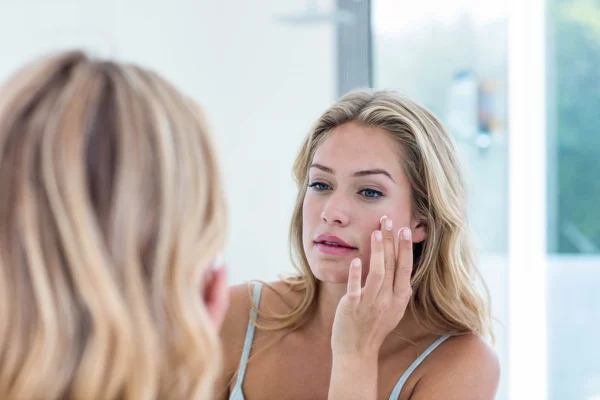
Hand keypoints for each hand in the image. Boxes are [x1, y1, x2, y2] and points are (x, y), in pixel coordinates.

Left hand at [331, 217, 413, 356]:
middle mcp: (388, 300)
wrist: (357, 351)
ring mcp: (370, 303)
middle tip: (389, 220)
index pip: (405, 268)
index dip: (405, 248)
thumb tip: (400, 267)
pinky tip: (356, 260)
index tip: (405, 229)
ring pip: (377, 273)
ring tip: (376, 232)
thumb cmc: (374, 327)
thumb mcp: (392, 309)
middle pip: (392, 265)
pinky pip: (356, 288)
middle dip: (391, 241)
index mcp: (399, 299)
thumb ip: (396, 289)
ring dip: (378, 251)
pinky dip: (356, 274)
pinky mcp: (353, 307)